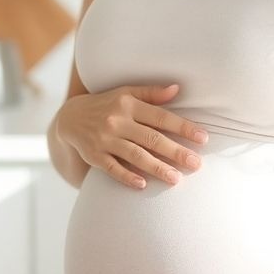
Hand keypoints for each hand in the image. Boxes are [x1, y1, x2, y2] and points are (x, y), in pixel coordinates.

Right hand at [56, 83, 208, 188]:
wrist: (70, 118)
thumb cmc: (107, 104)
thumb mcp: (126, 93)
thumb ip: (152, 93)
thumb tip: (177, 89)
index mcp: (128, 104)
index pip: (160, 117)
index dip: (183, 127)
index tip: (203, 138)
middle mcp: (117, 121)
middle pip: (151, 138)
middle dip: (176, 152)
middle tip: (197, 164)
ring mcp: (105, 140)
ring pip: (135, 155)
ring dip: (156, 167)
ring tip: (176, 179)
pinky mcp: (94, 156)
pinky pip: (112, 168)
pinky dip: (127, 176)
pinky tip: (143, 184)